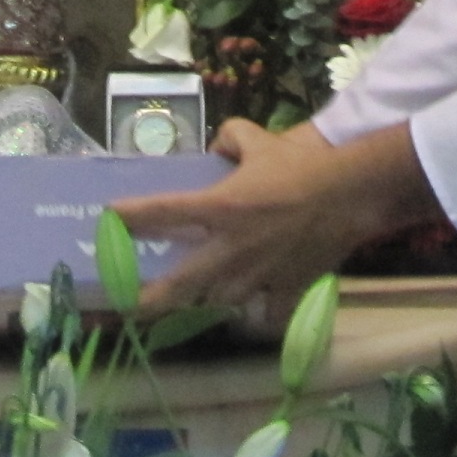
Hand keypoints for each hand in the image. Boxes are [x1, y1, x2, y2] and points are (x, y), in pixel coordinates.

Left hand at [111, 118, 437, 321]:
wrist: (349, 194)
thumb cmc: (301, 166)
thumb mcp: (259, 140)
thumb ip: (230, 138)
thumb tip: (217, 146)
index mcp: (220, 207)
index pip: (162, 212)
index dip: (130, 217)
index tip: (107, 219)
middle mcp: (230, 248)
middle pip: (179, 285)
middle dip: (149, 300)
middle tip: (128, 304)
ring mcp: (257, 276)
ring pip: (218, 302)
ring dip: (204, 301)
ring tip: (193, 301)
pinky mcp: (285, 291)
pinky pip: (265, 317)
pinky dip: (258, 318)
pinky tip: (253, 313)